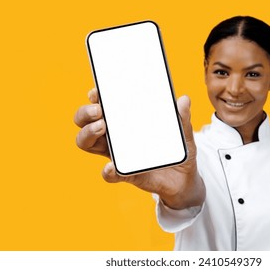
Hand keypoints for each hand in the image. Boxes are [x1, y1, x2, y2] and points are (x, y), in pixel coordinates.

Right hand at [74, 88, 204, 209]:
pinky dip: (108, 171)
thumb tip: (184, 100)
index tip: (97, 91)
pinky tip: (112, 166)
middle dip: (85, 113)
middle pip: (86, 122)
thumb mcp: (183, 131)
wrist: (184, 178)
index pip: (102, 105)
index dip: (94, 96)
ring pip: (87, 143)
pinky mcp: (125, 174)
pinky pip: (109, 174)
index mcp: (125, 121)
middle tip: (99, 110)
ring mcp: (117, 154)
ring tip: (101, 127)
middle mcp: (115, 136)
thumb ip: (182, 117)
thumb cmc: (176, 149)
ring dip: (88, 133)